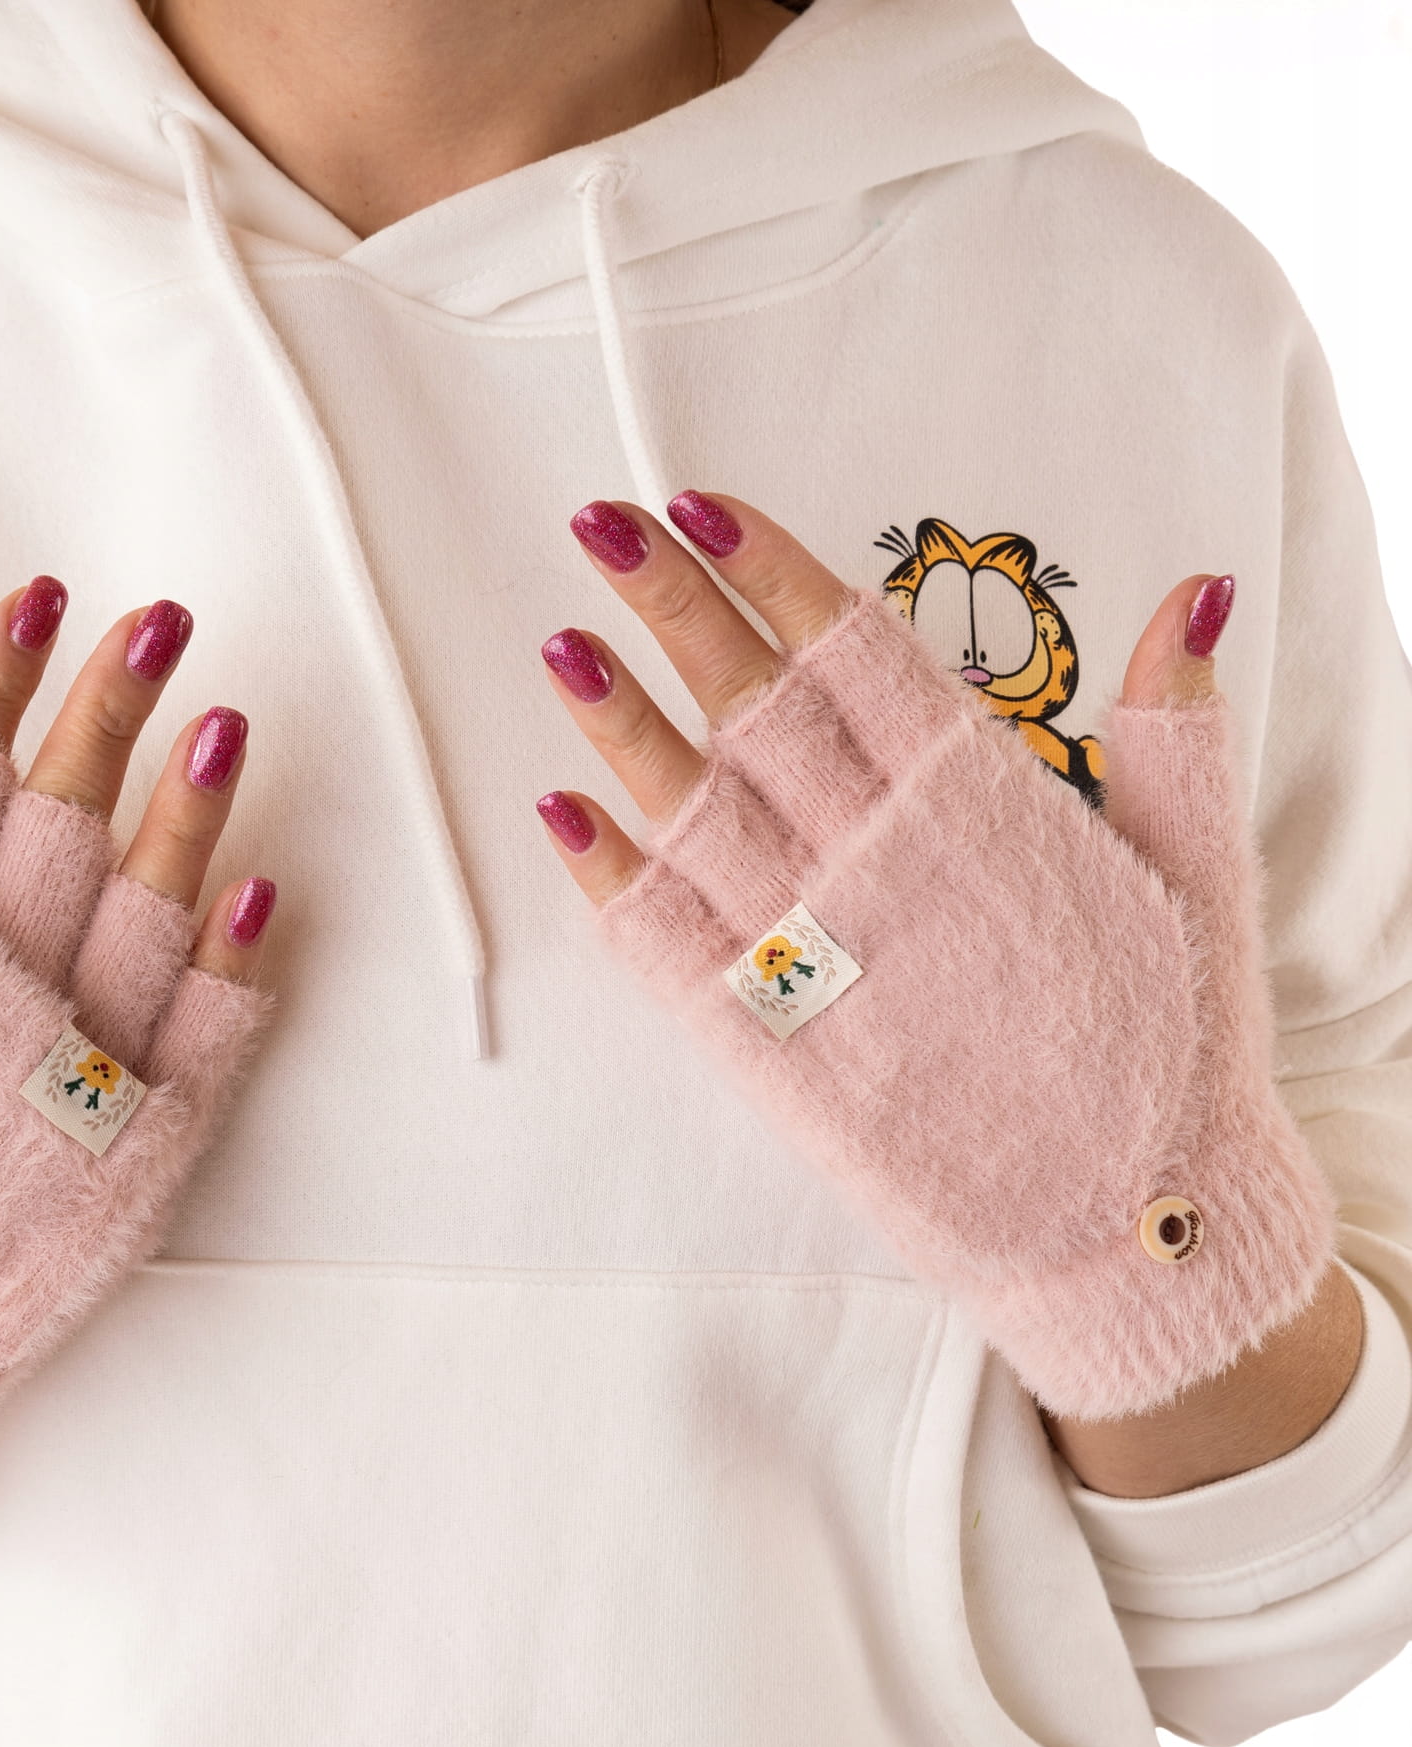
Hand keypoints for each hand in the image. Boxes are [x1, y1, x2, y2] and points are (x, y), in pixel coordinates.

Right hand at [0, 580, 278, 1560]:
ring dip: (194, 809)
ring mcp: (75, 1086)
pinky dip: (241, 965)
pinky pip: (206, 1046)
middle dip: (114, 705)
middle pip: (64, 818)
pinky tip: (266, 886)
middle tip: (164, 621)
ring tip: (228, 720)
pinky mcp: (135, 1171)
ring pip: (152, 912)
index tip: (39, 595)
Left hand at [530, 491, 1341, 1429]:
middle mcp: (883, 866)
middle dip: (674, 608)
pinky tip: (560, 813)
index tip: (700, 503)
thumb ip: (1177, 734)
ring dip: (620, 725)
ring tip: (559, 644)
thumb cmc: (1168, 1051)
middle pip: (756, 706)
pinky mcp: (774, 1050)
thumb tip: (1189, 593)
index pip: (856, 652)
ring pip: (694, 812)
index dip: (772, 569)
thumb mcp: (1198, 877)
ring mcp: (817, 958)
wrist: (1133, 1231)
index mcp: (984, 808)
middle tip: (600, 526)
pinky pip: (669, 949)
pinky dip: (611, 879)